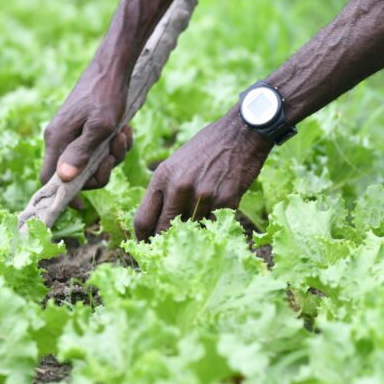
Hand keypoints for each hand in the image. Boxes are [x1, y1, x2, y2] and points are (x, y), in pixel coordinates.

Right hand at [41, 68, 132, 189]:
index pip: (48, 179)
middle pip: (75, 174)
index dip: (62, 196)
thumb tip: (63, 179)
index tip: (82, 205)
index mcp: (57, 139)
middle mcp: (60, 138)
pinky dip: (114, 144)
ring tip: (123, 135)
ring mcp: (72, 133)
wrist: (113, 67)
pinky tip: (125, 130)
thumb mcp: (100, 127)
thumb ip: (81, 153)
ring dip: (112, 155)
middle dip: (101, 170)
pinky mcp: (84, 128)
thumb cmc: (106, 94)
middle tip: (115, 153)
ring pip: (91, 162)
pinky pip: (98, 149)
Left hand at [134, 111, 272, 239]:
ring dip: (194, 231)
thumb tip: (156, 219)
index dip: (142, 238)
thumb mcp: (175, 163)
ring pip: (191, 229)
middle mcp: (179, 187)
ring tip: (199, 224)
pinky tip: (217, 213)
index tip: (146, 247)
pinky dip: (214, 223)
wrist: (241, 133)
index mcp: (162, 177)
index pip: (142, 218)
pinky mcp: (226, 200)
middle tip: (168, 251)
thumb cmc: (206, 147)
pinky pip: (215, 224)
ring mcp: (203, 195)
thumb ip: (165, 189)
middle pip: (163, 230)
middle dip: (165, 242)